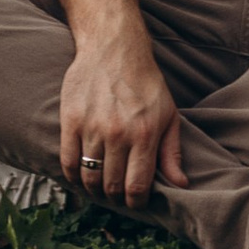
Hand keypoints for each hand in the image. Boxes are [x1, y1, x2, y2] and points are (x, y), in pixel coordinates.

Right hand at [59, 33, 186, 207]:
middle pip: (112, 186)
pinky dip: (73, 176)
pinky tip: (81, 174)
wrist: (114, 46)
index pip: (137, 188)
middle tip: (117, 192)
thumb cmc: (145, 82)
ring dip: (94, 188)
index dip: (136, 202)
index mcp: (144, 135)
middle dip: (116, 196)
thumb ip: (172, 152)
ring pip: (89, 177)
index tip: (135, 200)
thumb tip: (180, 185)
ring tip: (100, 184)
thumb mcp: (168, 114)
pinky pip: (68, 162)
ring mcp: (92, 127)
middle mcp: (118, 134)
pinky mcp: (71, 119)